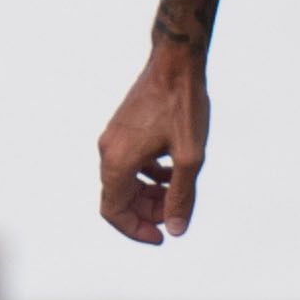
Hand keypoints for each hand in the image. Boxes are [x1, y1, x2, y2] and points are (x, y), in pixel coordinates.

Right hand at [98, 44, 210, 242]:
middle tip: (177, 213)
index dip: (135, 230)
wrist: (175, 62)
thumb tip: (176, 230)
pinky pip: (131, 164)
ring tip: (178, 192)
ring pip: (126, 182)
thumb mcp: (191, 158)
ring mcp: (114, 138)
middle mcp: (108, 151)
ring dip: (150, 194)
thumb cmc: (183, 106)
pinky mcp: (123, 129)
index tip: (162, 237)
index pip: (113, 212)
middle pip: (119, 199)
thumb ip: (182, 197)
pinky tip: (173, 171)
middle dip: (147, 212)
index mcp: (118, 161)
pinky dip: (149, 176)